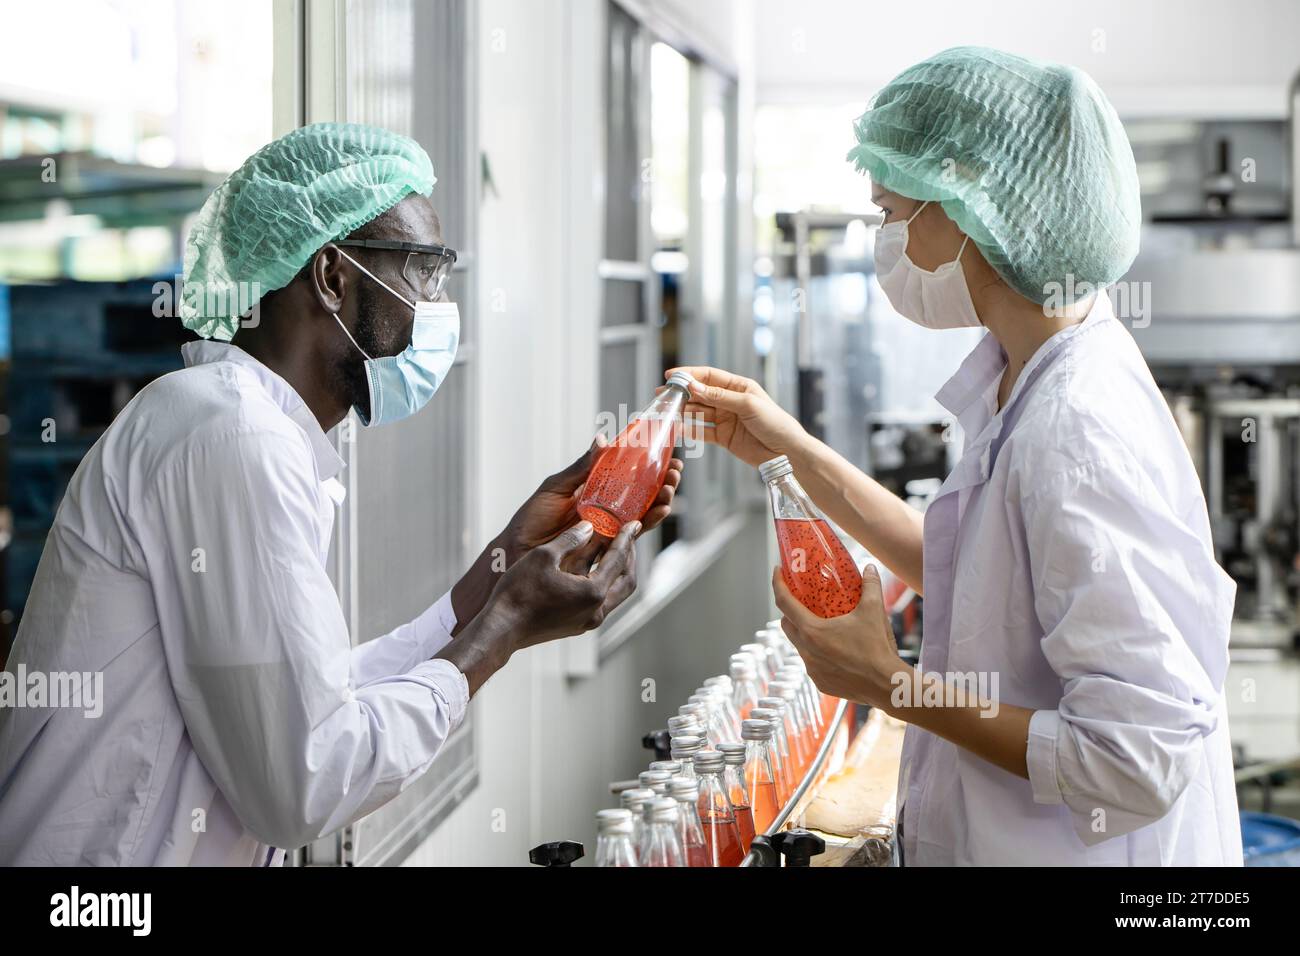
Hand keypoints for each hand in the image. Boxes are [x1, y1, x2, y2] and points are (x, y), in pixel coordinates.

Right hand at [490, 519, 639, 651]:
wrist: (500, 629)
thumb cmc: (518, 593)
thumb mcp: (543, 556)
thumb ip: (570, 539)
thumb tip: (589, 526)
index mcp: (593, 592)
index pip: (618, 560)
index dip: (626, 538)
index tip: (634, 523)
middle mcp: (596, 611)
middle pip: (627, 580)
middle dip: (629, 557)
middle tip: (627, 537)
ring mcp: (588, 621)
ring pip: (615, 593)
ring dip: (616, 571)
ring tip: (610, 549)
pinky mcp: (577, 625)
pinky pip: (599, 601)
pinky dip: (602, 582)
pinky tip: (590, 567)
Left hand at [499, 436, 683, 564]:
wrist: (517, 553)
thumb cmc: (530, 519)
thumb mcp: (555, 488)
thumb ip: (580, 469)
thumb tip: (602, 439)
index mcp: (594, 491)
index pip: (627, 476)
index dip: (648, 466)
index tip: (665, 453)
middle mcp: (605, 509)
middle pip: (641, 495)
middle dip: (662, 483)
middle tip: (674, 472)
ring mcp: (607, 529)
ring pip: (642, 514)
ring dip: (661, 502)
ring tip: (670, 490)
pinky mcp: (606, 548)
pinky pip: (632, 536)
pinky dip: (648, 523)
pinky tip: (660, 512)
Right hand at [665, 367, 808, 467]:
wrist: (787, 452)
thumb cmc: (775, 423)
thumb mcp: (747, 405)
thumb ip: (719, 397)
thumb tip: (694, 387)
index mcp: (739, 387)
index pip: (709, 376)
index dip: (690, 375)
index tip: (671, 377)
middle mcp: (730, 401)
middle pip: (700, 394)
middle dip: (682, 394)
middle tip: (662, 396)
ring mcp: (726, 419)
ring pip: (699, 413)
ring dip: (683, 412)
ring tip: (667, 413)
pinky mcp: (724, 437)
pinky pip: (703, 432)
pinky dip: (690, 430)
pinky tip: (678, 429)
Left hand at [771, 563, 908, 707]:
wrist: (887, 686)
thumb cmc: (877, 647)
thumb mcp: (874, 611)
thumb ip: (870, 586)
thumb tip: (870, 568)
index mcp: (812, 631)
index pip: (784, 603)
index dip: (777, 584)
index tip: (777, 572)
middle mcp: (806, 651)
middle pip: (786, 625)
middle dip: (789, 611)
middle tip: (801, 601)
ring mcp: (812, 669)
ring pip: (799, 646)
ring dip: (804, 634)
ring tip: (821, 626)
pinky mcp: (820, 683)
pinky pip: (812, 663)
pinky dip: (817, 653)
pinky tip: (832, 650)